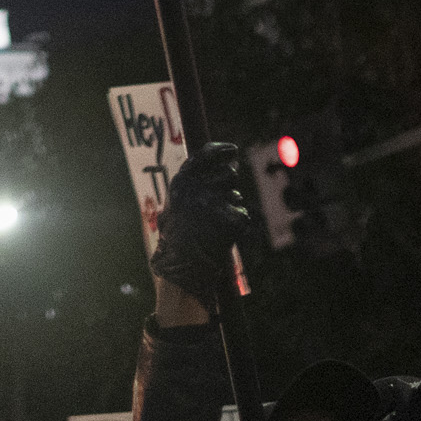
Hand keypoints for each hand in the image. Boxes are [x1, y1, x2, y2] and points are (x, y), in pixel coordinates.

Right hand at [148, 142, 254, 301]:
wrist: (182, 269)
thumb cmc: (179, 237)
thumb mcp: (177, 204)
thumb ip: (195, 183)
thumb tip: (228, 163)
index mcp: (181, 182)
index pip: (205, 154)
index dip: (221, 151)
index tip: (233, 151)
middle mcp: (197, 188)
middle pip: (229, 174)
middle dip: (228, 185)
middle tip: (216, 205)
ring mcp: (214, 204)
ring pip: (237, 194)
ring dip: (232, 205)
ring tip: (215, 224)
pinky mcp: (231, 220)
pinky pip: (242, 215)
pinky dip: (236, 226)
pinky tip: (223, 236)